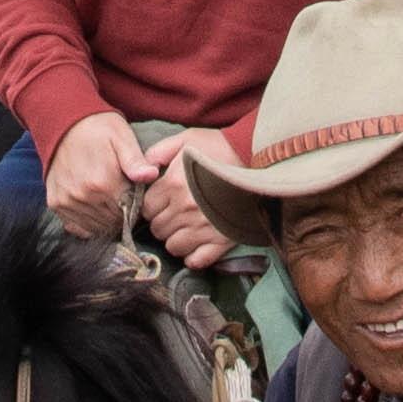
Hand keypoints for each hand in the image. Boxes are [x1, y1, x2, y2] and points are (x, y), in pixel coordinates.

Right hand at [46, 110, 147, 232]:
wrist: (62, 123)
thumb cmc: (97, 129)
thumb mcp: (121, 137)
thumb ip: (136, 160)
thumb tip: (152, 175)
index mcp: (103, 182)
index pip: (129, 210)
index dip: (136, 204)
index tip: (134, 194)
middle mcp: (82, 196)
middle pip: (113, 221)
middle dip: (122, 212)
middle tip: (122, 196)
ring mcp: (67, 201)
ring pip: (97, 227)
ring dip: (106, 218)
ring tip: (108, 199)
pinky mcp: (55, 204)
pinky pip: (78, 227)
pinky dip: (88, 222)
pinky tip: (94, 206)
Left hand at [133, 149, 231, 267]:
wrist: (259, 159)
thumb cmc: (221, 148)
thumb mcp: (186, 140)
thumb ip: (158, 152)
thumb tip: (143, 170)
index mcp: (174, 184)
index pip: (147, 209)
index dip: (152, 206)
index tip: (161, 202)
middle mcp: (185, 209)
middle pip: (158, 229)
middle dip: (162, 222)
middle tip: (174, 214)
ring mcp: (203, 227)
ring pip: (173, 247)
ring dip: (176, 239)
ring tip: (186, 227)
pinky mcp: (221, 240)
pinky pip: (197, 261)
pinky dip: (193, 256)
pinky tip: (196, 244)